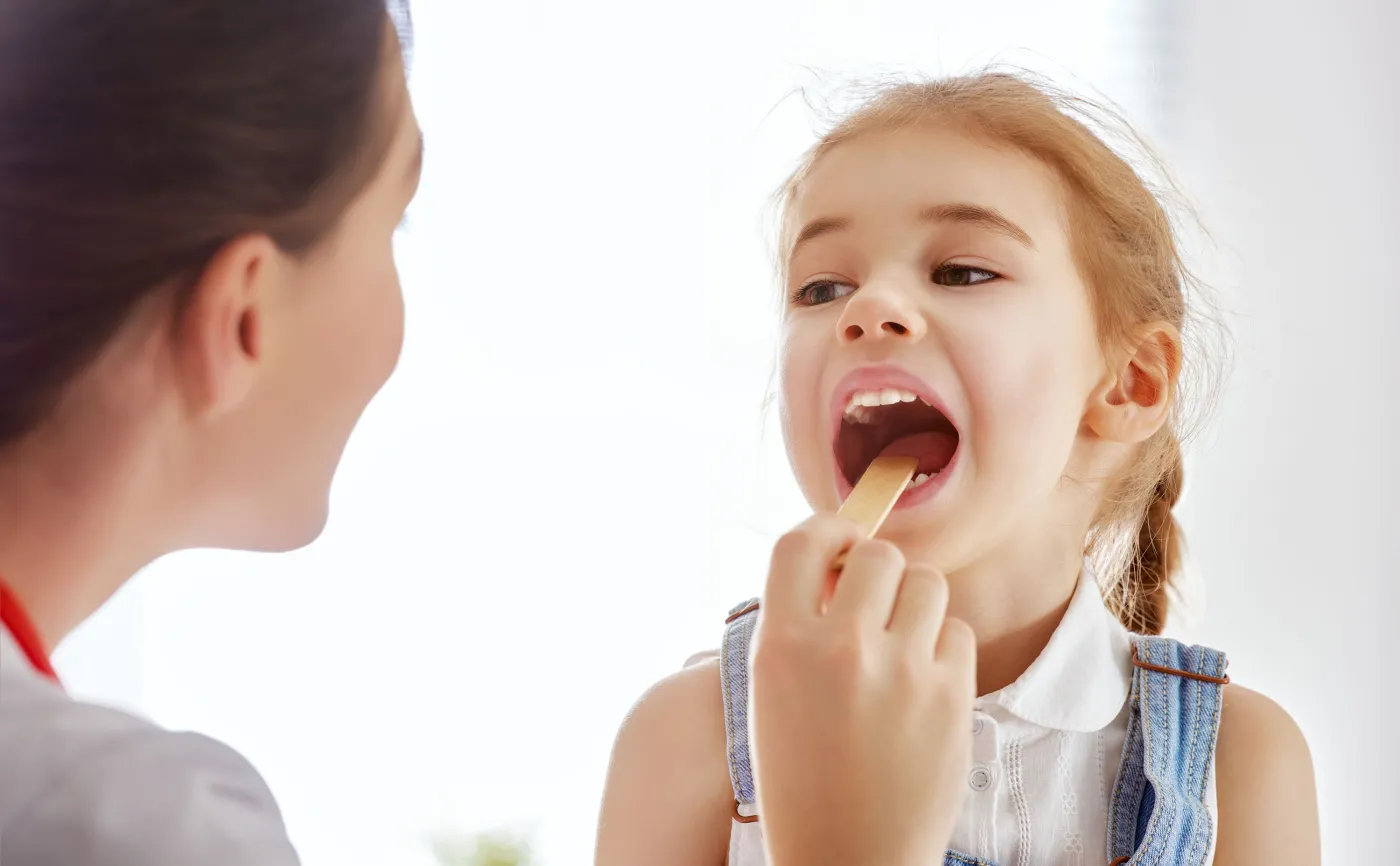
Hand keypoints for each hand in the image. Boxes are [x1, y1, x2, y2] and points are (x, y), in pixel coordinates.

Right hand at [749, 514, 976, 865]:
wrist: (848, 860)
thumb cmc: (803, 781)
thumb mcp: (773, 696)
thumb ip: (799, 627)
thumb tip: (840, 563)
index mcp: (781, 648)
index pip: (800, 541)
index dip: (825, 530)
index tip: (839, 540)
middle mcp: (840, 649)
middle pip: (877, 553)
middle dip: (877, 571)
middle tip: (873, 604)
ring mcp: (901, 672)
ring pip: (927, 583)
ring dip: (915, 603)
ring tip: (901, 645)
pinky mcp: (952, 697)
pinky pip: (958, 631)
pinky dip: (943, 649)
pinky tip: (923, 684)